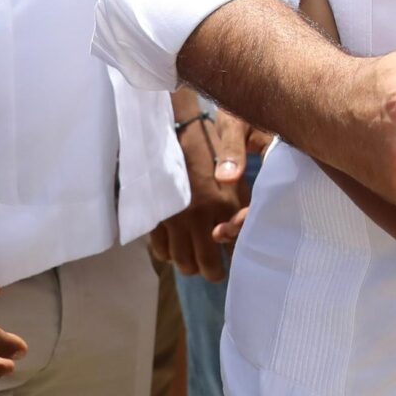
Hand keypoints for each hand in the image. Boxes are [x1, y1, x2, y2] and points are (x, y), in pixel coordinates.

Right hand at [154, 96, 260, 279]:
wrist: (172, 124)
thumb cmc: (209, 140)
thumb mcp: (236, 174)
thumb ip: (240, 199)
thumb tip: (240, 226)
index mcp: (223, 204)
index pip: (232, 248)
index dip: (234, 258)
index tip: (233, 258)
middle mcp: (198, 217)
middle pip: (206, 267)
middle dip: (212, 271)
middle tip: (214, 267)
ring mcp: (174, 219)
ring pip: (182, 263)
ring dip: (189, 264)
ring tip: (194, 257)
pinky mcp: (154, 216)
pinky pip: (160, 251)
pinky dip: (168, 253)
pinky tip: (175, 245)